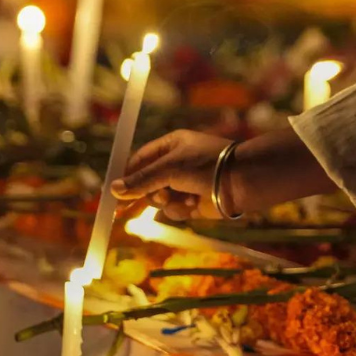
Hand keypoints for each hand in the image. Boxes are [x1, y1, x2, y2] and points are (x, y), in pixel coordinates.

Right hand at [110, 130, 231, 220]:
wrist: (241, 182)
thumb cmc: (206, 166)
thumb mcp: (169, 169)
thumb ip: (141, 181)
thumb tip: (114, 190)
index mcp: (171, 145)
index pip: (140, 159)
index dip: (127, 176)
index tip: (114, 193)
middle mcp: (176, 163)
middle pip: (147, 183)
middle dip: (149, 193)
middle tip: (145, 202)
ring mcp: (184, 183)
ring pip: (160, 199)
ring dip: (168, 201)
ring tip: (184, 197)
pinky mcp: (193, 201)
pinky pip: (174, 210)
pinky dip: (181, 209)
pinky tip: (195, 203)